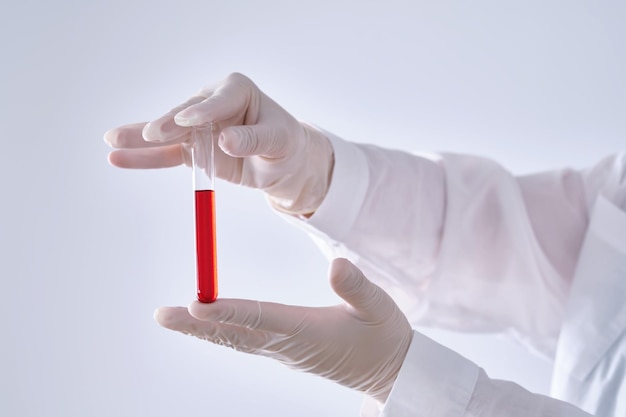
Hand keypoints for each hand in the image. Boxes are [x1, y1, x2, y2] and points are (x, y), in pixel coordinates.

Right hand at [104, 72, 333, 214]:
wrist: (283, 164)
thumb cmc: (285, 144)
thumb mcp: (279, 141)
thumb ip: (253, 140)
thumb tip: (226, 141)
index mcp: (238, 90)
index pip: (219, 99)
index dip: (203, 111)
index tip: (187, 121)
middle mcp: (212, 103)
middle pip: (186, 114)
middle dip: (167, 124)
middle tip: (152, 134)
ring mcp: (198, 126)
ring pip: (168, 134)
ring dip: (141, 139)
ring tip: (113, 141)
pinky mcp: (192, 148)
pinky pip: (167, 154)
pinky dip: (144, 158)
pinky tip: (119, 158)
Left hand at [154, 258, 412, 402]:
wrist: (389, 371)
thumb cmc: (383, 338)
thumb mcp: (379, 308)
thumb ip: (357, 288)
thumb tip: (336, 263)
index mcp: (307, 331)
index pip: (262, 318)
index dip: (229, 311)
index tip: (199, 303)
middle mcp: (288, 344)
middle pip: (235, 332)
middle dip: (197, 324)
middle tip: (163, 315)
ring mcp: (284, 350)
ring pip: (235, 338)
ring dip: (201, 328)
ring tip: (172, 317)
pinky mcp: (285, 351)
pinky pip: (244, 341)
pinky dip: (220, 331)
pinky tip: (206, 324)